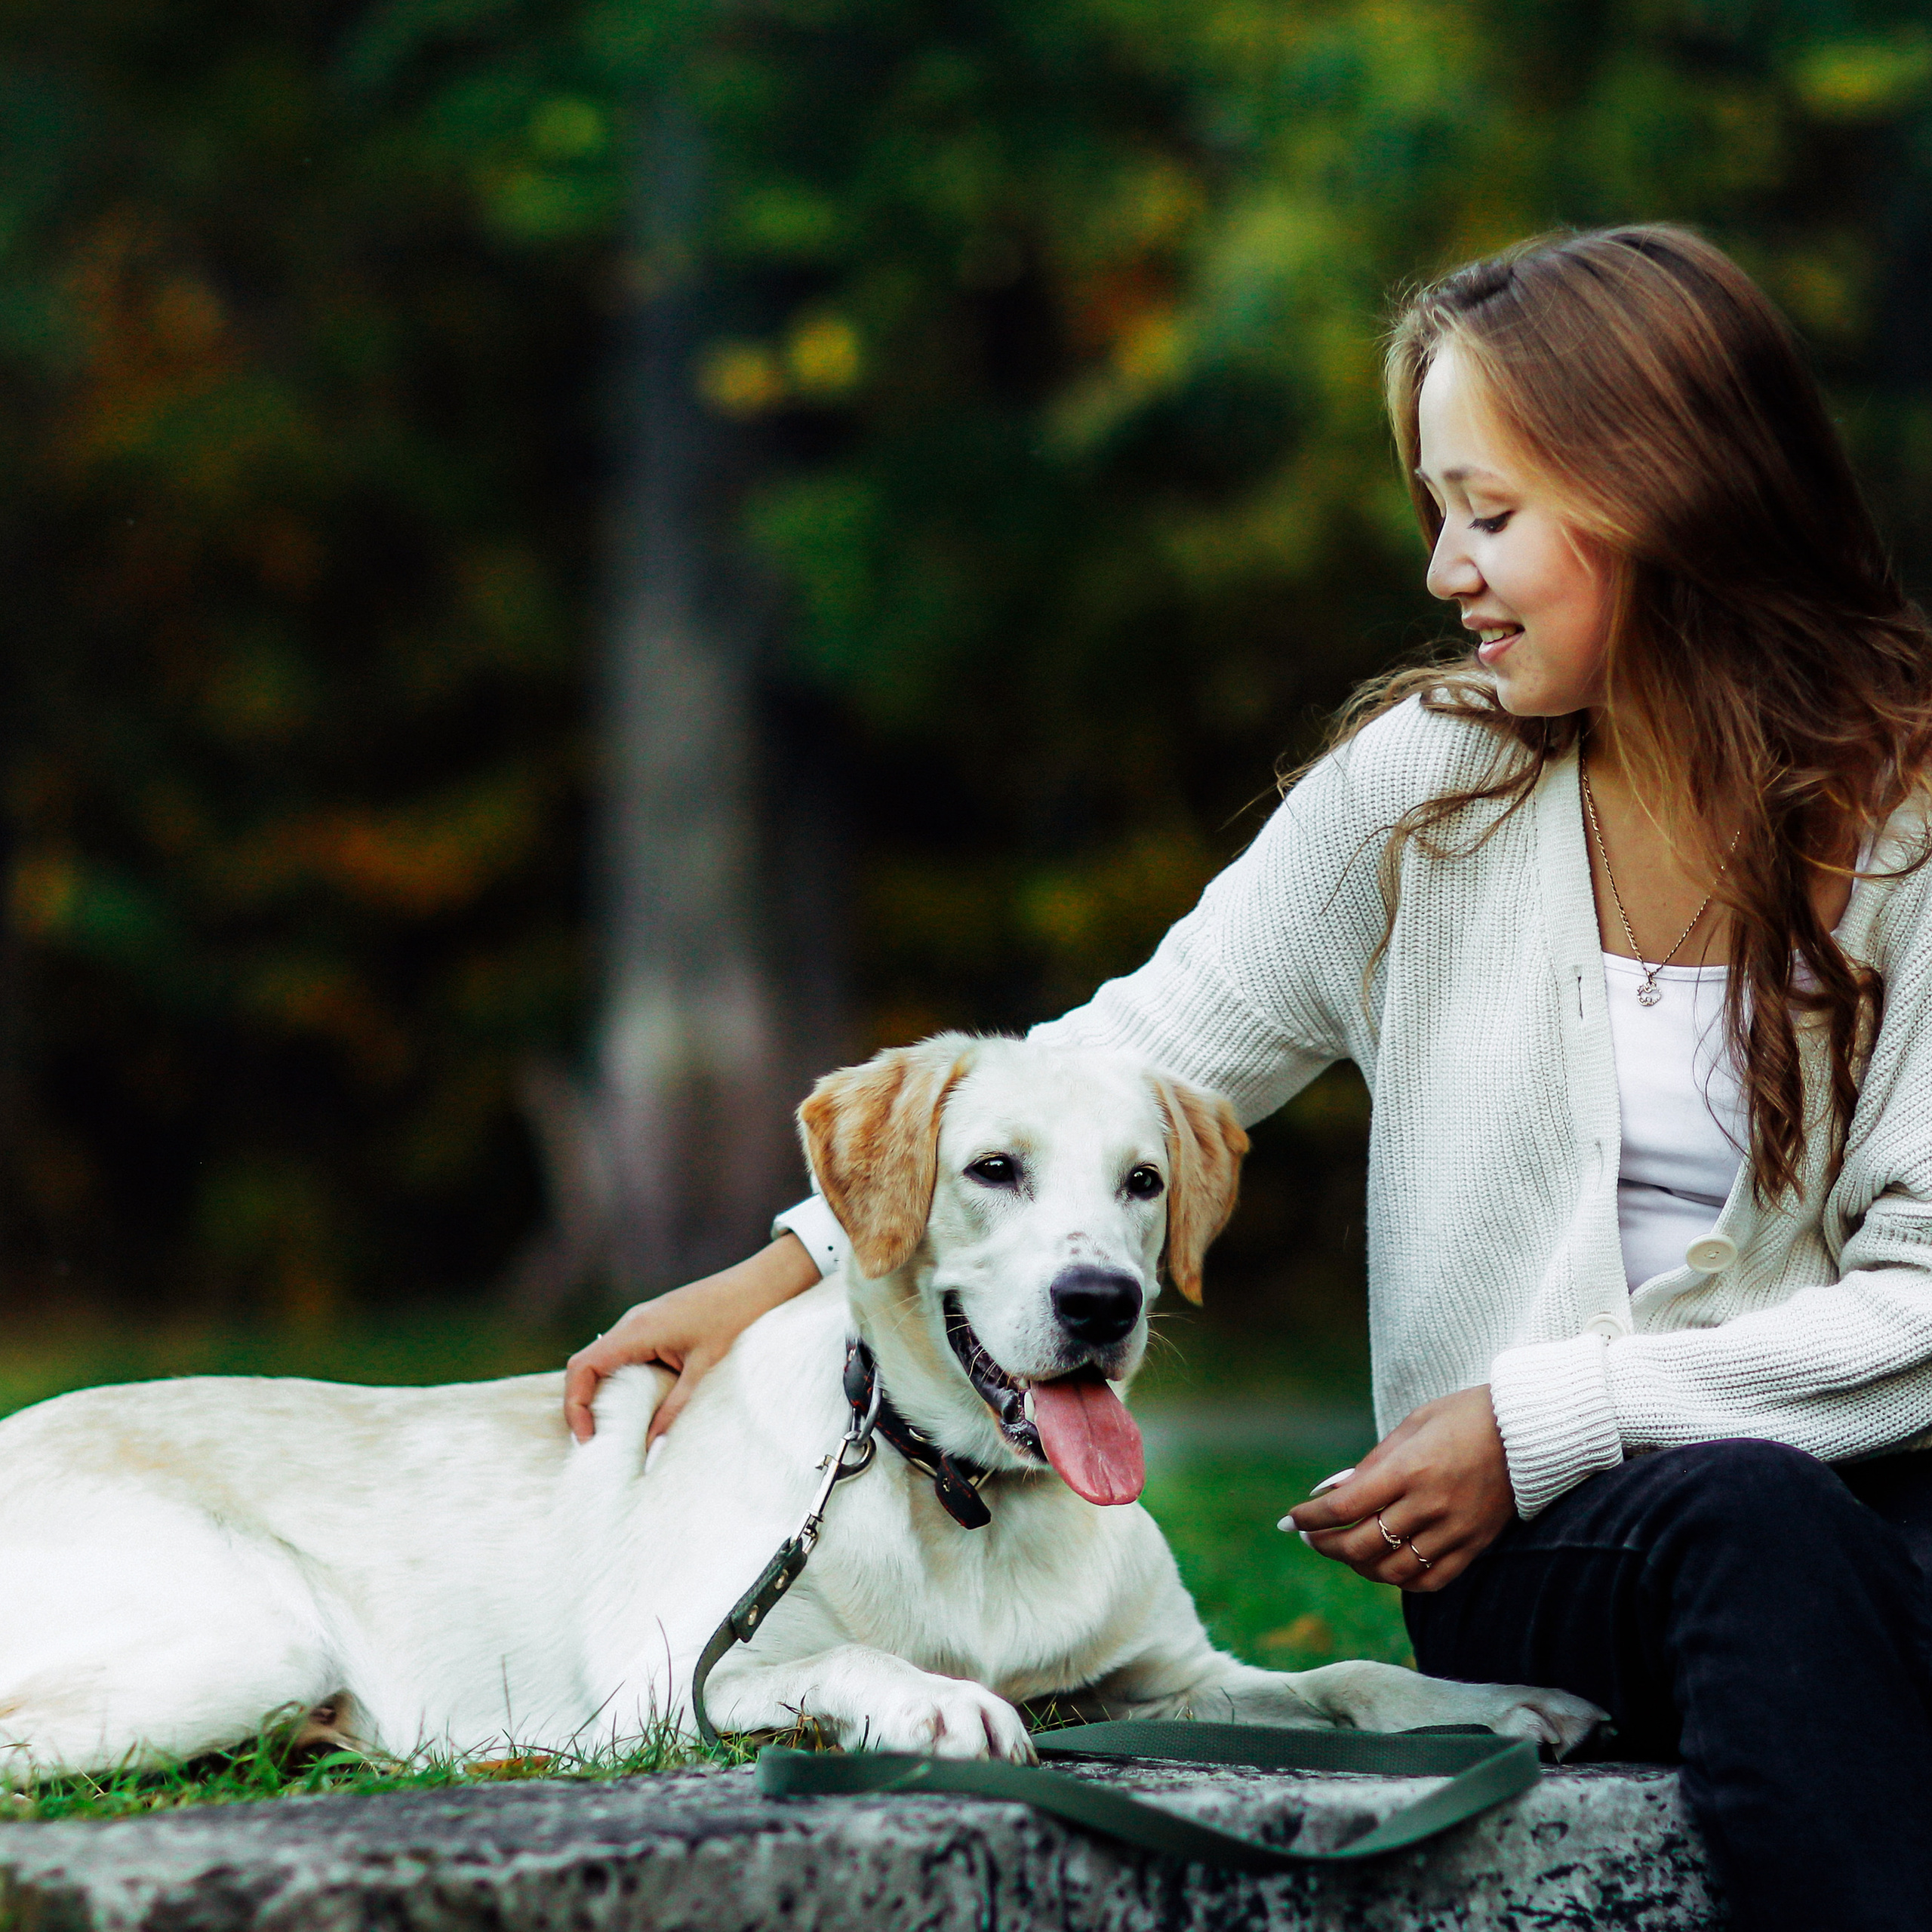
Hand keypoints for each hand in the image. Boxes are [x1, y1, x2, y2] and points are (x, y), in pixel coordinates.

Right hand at [563, 1234, 819, 1443]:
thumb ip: (675, 1410)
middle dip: (586, 1405)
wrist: (762, 1283)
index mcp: (637, 1329)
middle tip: (600, 1443)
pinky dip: (624, 1382)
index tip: (588, 1438)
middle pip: (588, 1366)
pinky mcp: (657, 1325)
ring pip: (606, 1361)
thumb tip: (651, 1452)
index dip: (575, 1405)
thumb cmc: (736, 1318)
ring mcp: (643, 1322)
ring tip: (618, 1431)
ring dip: (606, 1394)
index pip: (583, 1367)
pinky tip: (641, 1406)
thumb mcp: (705, 1370)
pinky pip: (627, 1356)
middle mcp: (632, 1322)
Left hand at [1282, 1385, 1514, 1592]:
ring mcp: (1454, 1530)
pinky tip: (1385, 1568)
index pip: (1344, 1507)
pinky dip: (1401, 1581)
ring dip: (1359, 1567)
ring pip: (1393, 1570)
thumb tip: (1329, 1492)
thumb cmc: (1463, 1417)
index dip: (1310, 1518)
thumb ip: (1371, 1464)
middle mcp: (1429, 1505)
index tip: (1290, 1520)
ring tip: (1345, 1552)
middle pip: (1362, 1545)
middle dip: (1326, 1546)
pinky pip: (1431, 1580)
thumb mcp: (1411, 1426)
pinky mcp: (1474, 1545)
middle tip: (1310, 1538)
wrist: (1528, 1429)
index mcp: (1408, 1469)